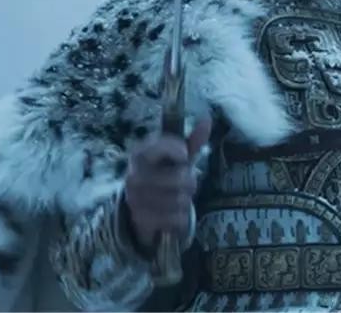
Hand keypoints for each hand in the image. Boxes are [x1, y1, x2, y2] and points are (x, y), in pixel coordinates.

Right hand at [123, 116, 212, 252]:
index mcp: (140, 154)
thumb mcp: (176, 158)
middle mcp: (134, 175)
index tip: (184, 155)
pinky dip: (181, 218)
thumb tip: (207, 119)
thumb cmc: (163, 175)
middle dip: (190, 182)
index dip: (179, 150)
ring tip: (176, 198)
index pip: (162, 146)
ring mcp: (136, 199)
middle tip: (183, 183)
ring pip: (181, 200)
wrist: (138, 208)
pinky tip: (172, 214)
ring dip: (185, 201)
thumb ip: (192, 141)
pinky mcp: (142, 220)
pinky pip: (177, 219)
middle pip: (181, 178)